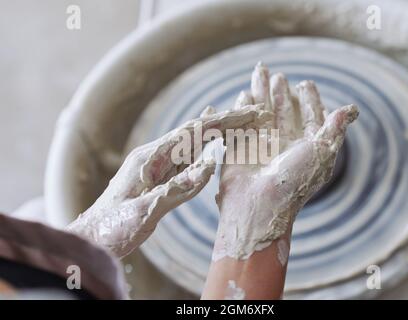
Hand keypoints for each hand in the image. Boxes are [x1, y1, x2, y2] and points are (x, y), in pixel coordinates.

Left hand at [67, 104, 271, 257]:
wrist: (92, 239)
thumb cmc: (113, 227)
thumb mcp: (144, 211)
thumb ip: (177, 189)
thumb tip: (211, 165)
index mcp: (151, 158)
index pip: (193, 132)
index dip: (223, 121)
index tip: (248, 113)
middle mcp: (155, 156)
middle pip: (196, 132)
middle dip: (226, 121)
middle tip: (255, 113)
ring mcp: (157, 166)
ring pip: (193, 143)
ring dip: (218, 131)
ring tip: (241, 119)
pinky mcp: (160, 178)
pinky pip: (187, 159)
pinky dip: (205, 147)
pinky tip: (211, 140)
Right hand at [213, 62, 358, 260]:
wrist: (260, 204)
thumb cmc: (295, 179)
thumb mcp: (321, 151)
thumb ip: (335, 128)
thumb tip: (352, 109)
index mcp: (304, 146)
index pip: (309, 117)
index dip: (309, 100)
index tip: (306, 83)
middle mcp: (283, 144)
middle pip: (282, 111)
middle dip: (280, 93)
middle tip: (279, 76)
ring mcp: (261, 145)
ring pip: (261, 111)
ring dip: (260, 91)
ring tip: (259, 70)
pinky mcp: (241, 147)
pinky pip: (242, 122)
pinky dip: (242, 106)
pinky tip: (243, 94)